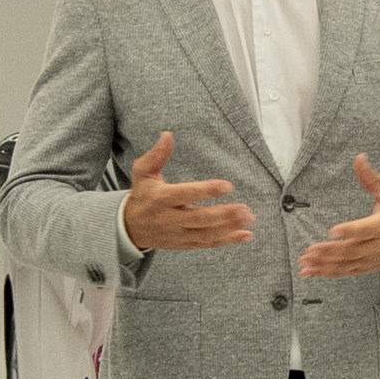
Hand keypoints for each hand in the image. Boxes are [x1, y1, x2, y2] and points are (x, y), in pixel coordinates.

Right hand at [122, 130, 253, 255]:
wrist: (130, 228)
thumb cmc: (142, 195)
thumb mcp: (143, 173)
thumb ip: (156, 155)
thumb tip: (168, 135)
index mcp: (161, 199)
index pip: (186, 194)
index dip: (206, 191)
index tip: (227, 186)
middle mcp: (171, 218)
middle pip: (200, 218)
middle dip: (223, 215)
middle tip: (245, 209)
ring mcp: (179, 233)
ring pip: (207, 233)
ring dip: (229, 228)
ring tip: (249, 218)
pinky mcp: (186, 243)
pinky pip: (208, 243)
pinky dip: (227, 241)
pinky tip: (246, 235)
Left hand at [299, 154, 379, 277]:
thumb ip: (372, 178)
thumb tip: (359, 158)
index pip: (366, 230)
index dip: (351, 231)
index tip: (333, 230)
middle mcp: (377, 245)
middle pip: (352, 250)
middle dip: (330, 252)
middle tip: (310, 250)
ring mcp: (371, 259)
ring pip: (346, 264)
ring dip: (325, 265)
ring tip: (305, 263)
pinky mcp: (366, 267)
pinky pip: (345, 272)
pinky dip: (327, 273)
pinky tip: (310, 272)